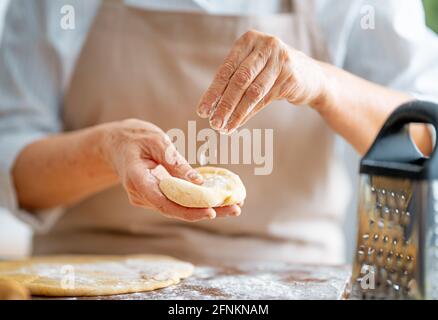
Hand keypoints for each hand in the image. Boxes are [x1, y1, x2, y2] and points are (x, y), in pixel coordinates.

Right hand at [102, 119, 240, 221]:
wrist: (115, 144)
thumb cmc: (134, 137)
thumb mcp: (156, 140)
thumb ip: (174, 160)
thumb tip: (198, 181)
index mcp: (137, 180)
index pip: (163, 202)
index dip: (187, 211)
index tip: (210, 211)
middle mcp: (141, 195)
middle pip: (175, 210)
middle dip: (206, 212)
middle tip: (235, 210)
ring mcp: (148, 198)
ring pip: (178, 208)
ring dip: (205, 208)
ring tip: (234, 206)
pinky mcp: (155, 195)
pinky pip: (177, 202)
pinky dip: (197, 202)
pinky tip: (219, 200)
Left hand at [197, 30, 327, 133]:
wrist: (310, 76)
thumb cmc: (272, 72)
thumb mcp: (252, 68)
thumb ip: (233, 81)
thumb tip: (210, 107)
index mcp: (249, 40)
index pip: (227, 69)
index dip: (213, 91)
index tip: (202, 110)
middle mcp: (265, 46)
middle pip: (239, 79)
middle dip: (224, 104)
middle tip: (213, 122)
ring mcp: (280, 60)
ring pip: (252, 92)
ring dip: (235, 112)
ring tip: (223, 127)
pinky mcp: (291, 77)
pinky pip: (264, 99)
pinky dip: (248, 114)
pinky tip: (237, 124)